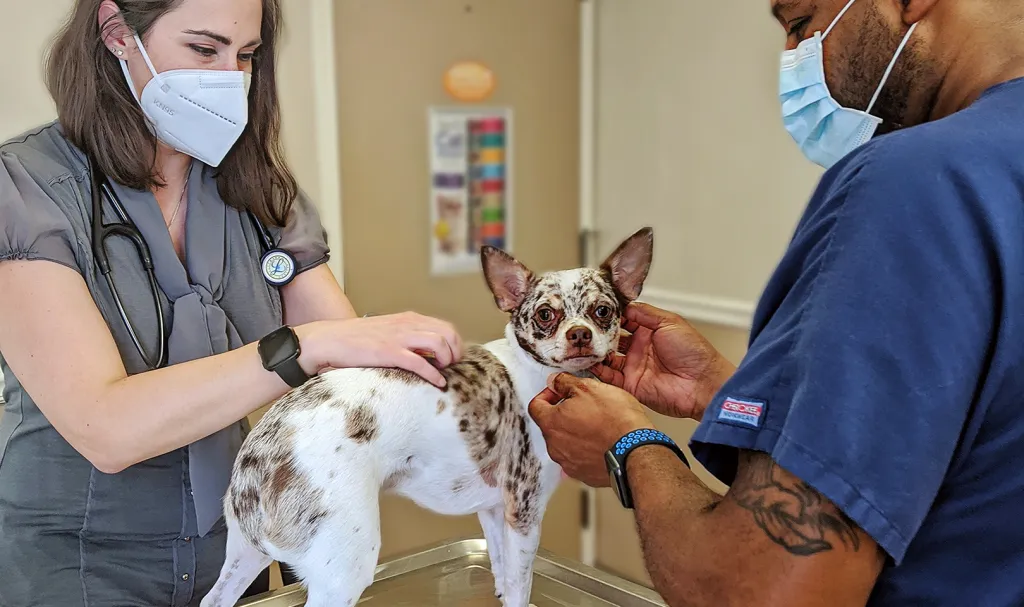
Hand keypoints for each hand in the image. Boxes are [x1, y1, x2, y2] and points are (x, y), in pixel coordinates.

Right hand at [296, 312, 463, 387]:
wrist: (329, 340)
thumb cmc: (355, 339)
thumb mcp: (386, 331)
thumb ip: (405, 336)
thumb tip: (425, 352)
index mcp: (407, 319)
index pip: (444, 326)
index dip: (455, 343)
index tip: (454, 358)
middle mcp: (406, 324)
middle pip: (447, 333)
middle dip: (456, 351)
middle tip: (453, 366)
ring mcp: (398, 338)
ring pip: (439, 344)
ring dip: (447, 360)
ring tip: (445, 372)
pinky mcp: (389, 352)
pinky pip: (420, 363)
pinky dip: (434, 374)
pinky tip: (438, 383)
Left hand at [528, 373, 652, 487]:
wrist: (636, 450)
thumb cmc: (616, 419)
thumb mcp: (589, 387)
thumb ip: (565, 383)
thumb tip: (555, 381)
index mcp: (551, 424)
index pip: (536, 406)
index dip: (547, 394)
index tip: (560, 391)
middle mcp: (555, 447)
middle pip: (551, 425)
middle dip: (565, 414)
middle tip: (585, 406)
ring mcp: (569, 463)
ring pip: (566, 443)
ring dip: (577, 432)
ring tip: (598, 424)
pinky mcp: (584, 474)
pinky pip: (580, 458)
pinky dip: (588, 449)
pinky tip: (603, 441)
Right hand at [590, 302, 734, 420]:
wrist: (702, 383)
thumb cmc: (694, 352)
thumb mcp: (670, 321)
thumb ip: (645, 313)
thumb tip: (624, 305)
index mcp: (648, 332)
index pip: (622, 321)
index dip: (608, 317)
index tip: (593, 311)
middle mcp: (639, 348)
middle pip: (610, 339)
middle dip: (597, 334)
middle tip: (583, 328)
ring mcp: (633, 367)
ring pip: (606, 358)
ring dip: (594, 352)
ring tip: (581, 345)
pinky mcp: (630, 384)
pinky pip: (608, 378)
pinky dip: (597, 371)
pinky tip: (588, 362)